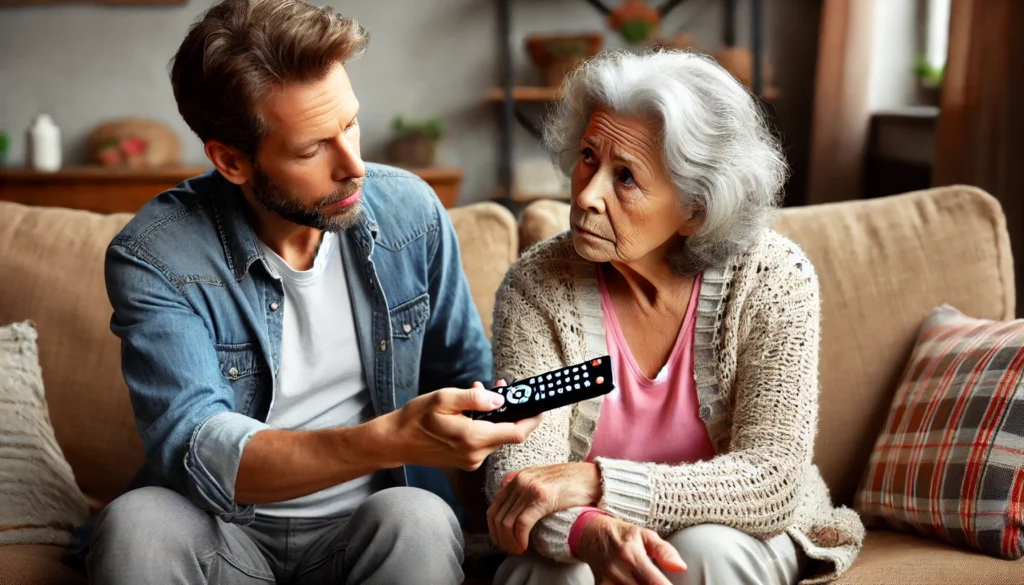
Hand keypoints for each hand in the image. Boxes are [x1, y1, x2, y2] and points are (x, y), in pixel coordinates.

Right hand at [386, 381, 541, 470]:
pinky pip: (483, 441)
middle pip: (507, 433)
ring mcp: (471, 460)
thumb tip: (500, 399)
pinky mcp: (465, 461)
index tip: (540, 405)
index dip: (532, 419)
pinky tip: (469, 410)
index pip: (516, 433)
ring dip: (493, 415)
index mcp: (473, 438)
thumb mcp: (444, 399)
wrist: (395, 442)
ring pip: (495, 436)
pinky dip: (483, 424)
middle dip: (509, 410)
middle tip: (500, 387)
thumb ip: (474, 399)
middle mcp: (476, 454)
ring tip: (476, 392)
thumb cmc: (415, 418)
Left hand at [487, 462, 601, 553]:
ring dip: (509, 542)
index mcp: (517, 477)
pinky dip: (519, 539)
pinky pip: (521, 524)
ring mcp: (529, 488)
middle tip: (510, 550)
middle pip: (497, 517)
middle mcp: (520, 480)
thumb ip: (526, 492)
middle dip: (500, 539)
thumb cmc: (572, 483)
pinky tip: (524, 546)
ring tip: (518, 550)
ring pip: (507, 522)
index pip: (494, 508)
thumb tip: (514, 514)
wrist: (593, 477)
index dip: (494, 530)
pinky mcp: (541, 498)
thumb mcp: (542, 483)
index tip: (503, 542)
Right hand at [577, 515, 685, 584]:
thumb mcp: (645, 535)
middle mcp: (618, 571)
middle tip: (658, 581)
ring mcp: (607, 582)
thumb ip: (664, 551)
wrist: (591, 535)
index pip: (656, 583)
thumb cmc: (621, 535)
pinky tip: (633, 582)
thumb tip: (680, 567)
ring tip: (645, 579)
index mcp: (631, 555)